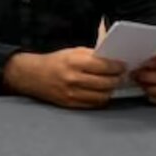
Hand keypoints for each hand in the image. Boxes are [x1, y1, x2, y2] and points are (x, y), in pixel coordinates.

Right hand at [3, 47, 124, 108]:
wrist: (33, 76)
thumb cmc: (56, 61)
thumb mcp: (72, 51)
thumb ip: (92, 55)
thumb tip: (112, 57)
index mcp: (74, 61)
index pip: (104, 66)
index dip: (117, 67)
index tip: (122, 66)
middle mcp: (73, 78)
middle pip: (106, 83)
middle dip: (117, 79)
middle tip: (121, 75)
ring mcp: (72, 93)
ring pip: (102, 95)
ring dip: (110, 90)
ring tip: (112, 83)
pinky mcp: (71, 104)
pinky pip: (94, 104)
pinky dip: (101, 98)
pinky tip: (101, 92)